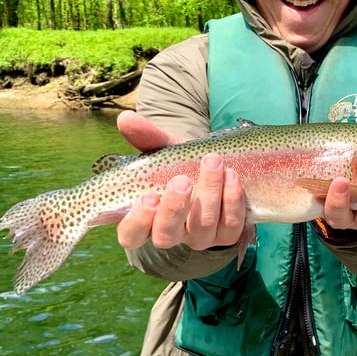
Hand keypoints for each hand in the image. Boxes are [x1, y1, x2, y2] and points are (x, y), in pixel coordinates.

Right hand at [114, 112, 247, 251]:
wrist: (218, 172)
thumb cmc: (181, 167)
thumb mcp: (165, 153)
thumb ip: (146, 138)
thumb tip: (125, 118)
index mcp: (147, 220)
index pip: (131, 235)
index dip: (137, 222)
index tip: (148, 197)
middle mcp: (172, 234)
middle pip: (166, 235)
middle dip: (175, 208)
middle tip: (182, 181)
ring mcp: (201, 237)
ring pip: (202, 226)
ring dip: (208, 193)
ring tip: (212, 161)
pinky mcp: (228, 234)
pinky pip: (231, 224)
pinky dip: (232, 199)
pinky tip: (232, 176)